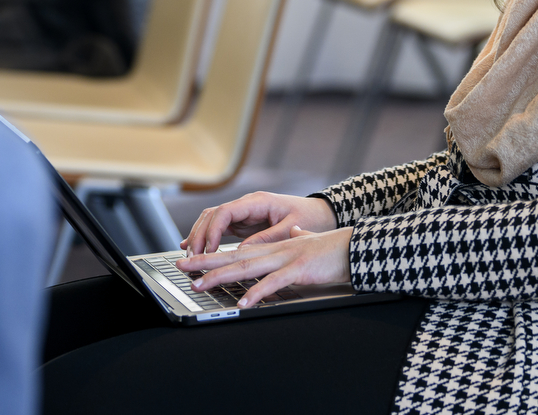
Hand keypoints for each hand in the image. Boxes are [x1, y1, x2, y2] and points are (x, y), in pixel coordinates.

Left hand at [178, 225, 352, 307]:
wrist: (355, 247)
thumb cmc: (333, 248)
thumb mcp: (310, 242)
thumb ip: (299, 239)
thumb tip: (295, 234)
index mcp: (275, 247)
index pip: (238, 251)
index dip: (213, 256)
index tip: (192, 260)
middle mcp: (276, 251)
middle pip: (234, 257)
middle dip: (206, 263)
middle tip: (182, 267)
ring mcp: (286, 259)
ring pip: (248, 267)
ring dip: (222, 277)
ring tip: (200, 284)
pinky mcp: (300, 270)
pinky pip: (274, 283)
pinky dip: (257, 292)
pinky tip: (244, 302)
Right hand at [180, 191, 337, 255]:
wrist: (320, 213)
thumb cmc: (309, 217)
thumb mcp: (291, 227)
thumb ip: (267, 238)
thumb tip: (243, 251)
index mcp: (258, 201)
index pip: (225, 211)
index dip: (212, 231)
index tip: (208, 250)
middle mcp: (247, 204)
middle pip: (213, 215)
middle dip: (199, 235)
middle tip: (192, 257)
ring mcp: (244, 213)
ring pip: (212, 220)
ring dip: (199, 236)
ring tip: (190, 255)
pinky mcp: (244, 223)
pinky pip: (220, 227)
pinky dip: (207, 237)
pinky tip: (195, 248)